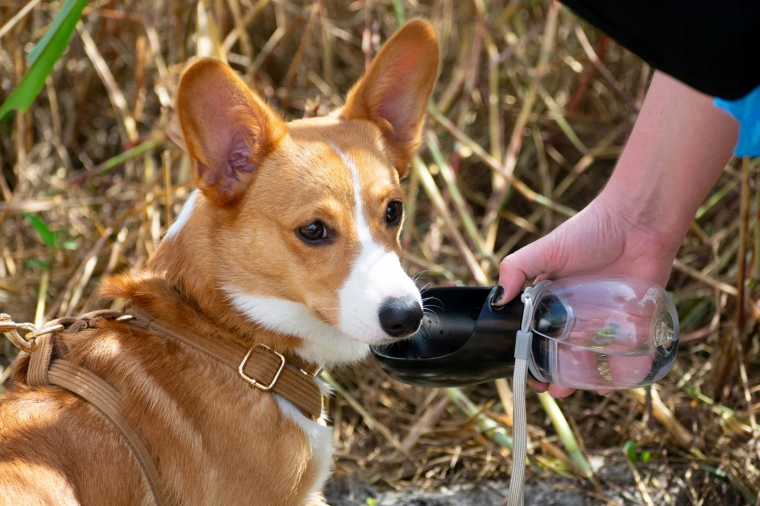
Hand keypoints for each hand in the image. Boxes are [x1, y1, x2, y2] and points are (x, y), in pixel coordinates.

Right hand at [496, 192, 681, 396]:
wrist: (638, 221)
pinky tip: (617, 384)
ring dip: (590, 380)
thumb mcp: (546, 249)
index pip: (538, 336)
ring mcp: (609, 320)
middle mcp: (579, 314)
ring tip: (586, 389)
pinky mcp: (638, 322)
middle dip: (560, 377)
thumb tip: (497, 301)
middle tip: (557, 390)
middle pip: (566, 354)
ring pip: (597, 359)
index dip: (531, 358)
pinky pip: (633, 354)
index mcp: (553, 300)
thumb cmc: (590, 231)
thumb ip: (516, 269)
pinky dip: (627, 372)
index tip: (528, 376)